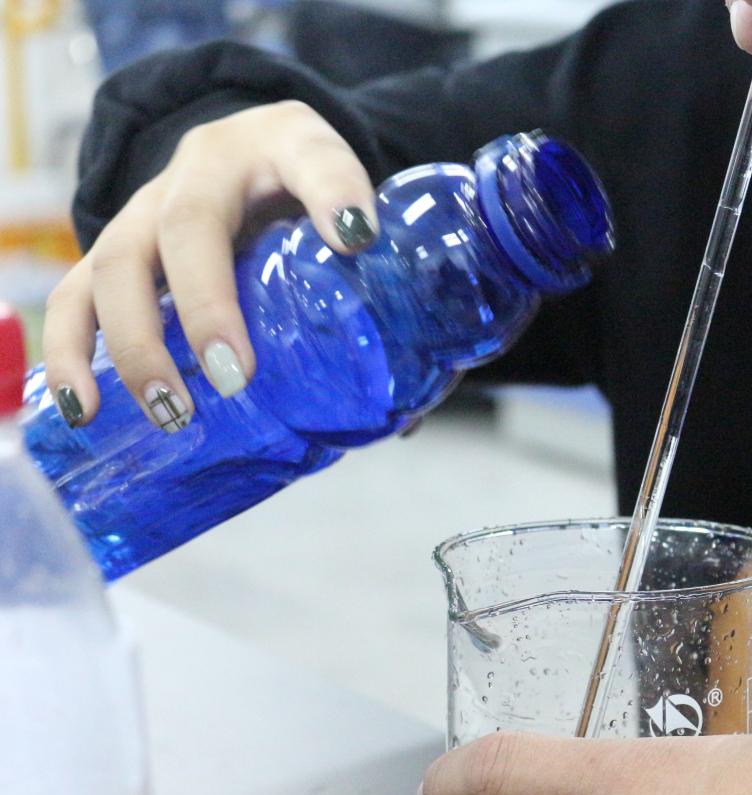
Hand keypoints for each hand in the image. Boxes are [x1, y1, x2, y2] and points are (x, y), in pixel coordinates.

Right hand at [43, 100, 377, 426]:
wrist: (253, 151)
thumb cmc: (310, 192)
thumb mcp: (356, 213)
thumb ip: (382, 295)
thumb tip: (407, 418)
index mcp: (285, 146)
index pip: (314, 160)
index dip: (335, 194)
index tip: (356, 235)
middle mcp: (205, 168)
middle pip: (190, 225)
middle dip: (207, 303)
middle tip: (236, 376)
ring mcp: (149, 205)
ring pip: (116, 261)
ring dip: (136, 342)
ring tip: (169, 410)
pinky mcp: (116, 246)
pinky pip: (76, 294)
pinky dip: (71, 351)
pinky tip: (83, 409)